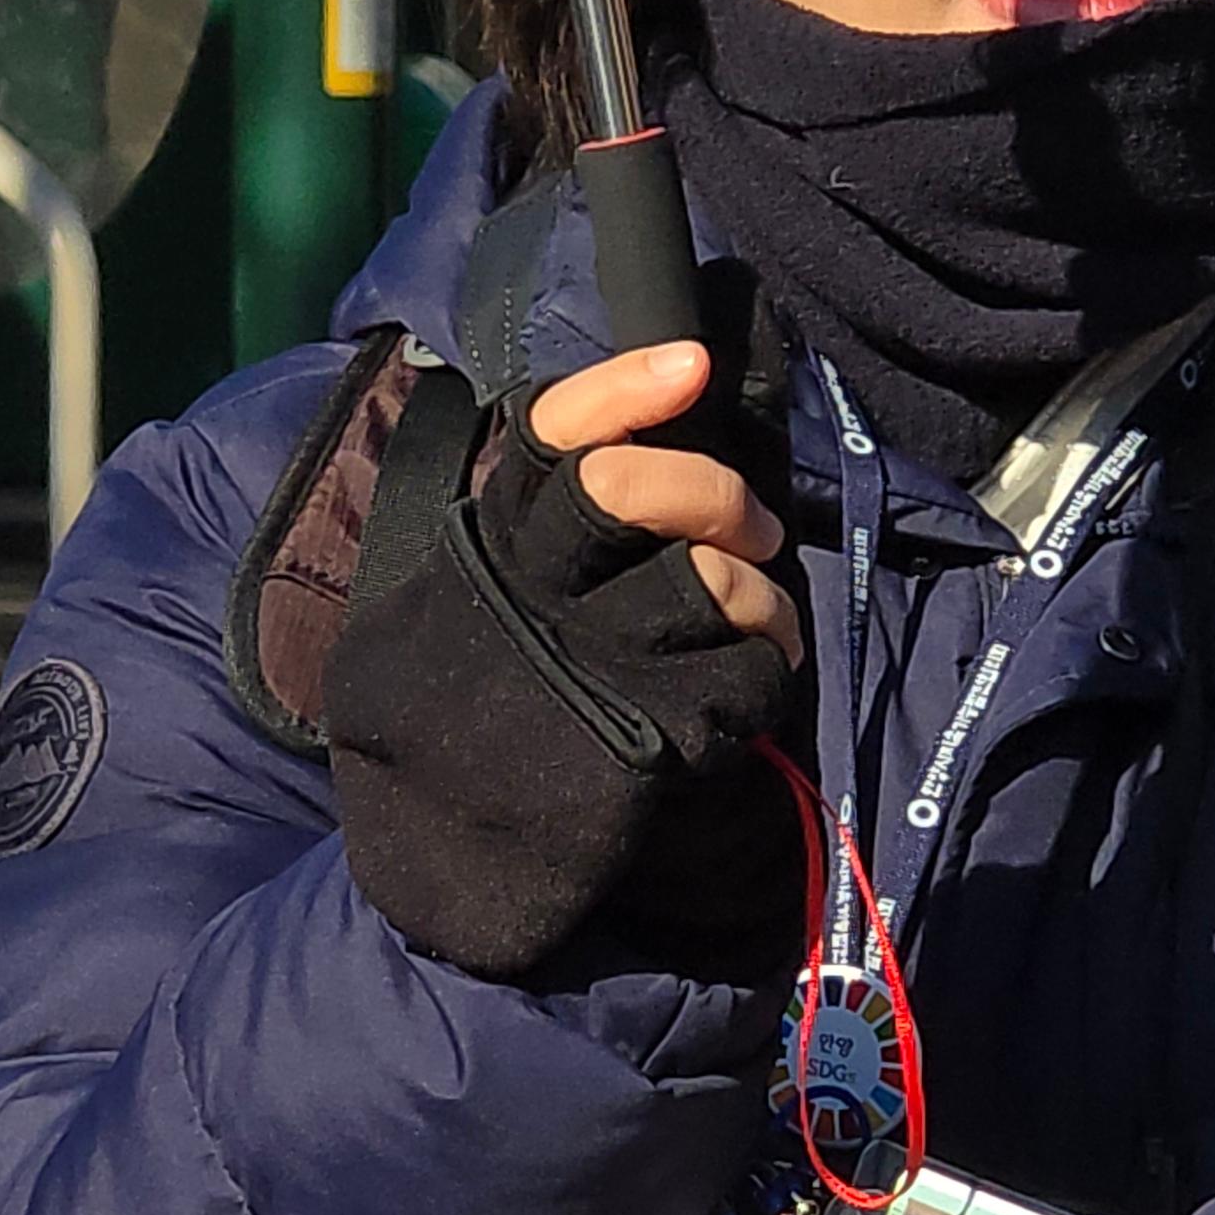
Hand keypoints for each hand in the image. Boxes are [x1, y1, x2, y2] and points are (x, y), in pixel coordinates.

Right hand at [327, 342, 806, 990]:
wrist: (450, 851)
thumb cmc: (483, 705)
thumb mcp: (474, 600)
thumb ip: (543, 520)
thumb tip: (657, 415)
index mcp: (489, 546)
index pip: (549, 433)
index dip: (623, 387)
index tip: (691, 363)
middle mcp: (531, 596)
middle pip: (629, 492)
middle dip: (712, 492)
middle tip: (748, 530)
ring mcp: (586, 670)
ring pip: (705, 581)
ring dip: (756, 592)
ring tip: (758, 616)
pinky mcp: (640, 743)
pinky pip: (742, 676)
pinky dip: (763, 672)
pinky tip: (749, 682)